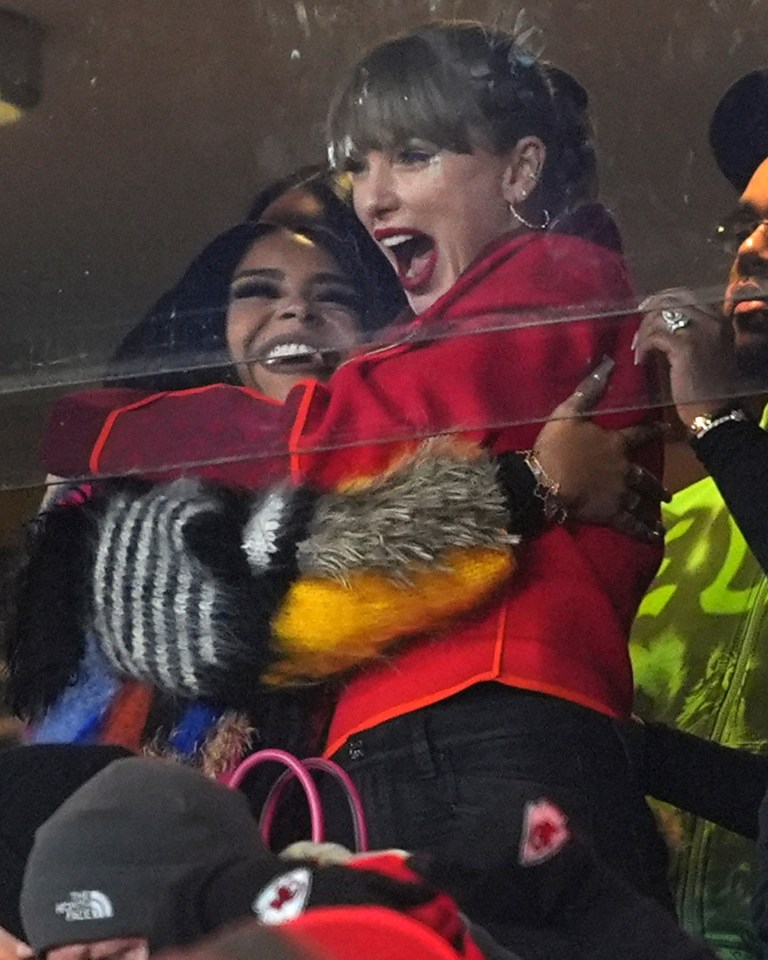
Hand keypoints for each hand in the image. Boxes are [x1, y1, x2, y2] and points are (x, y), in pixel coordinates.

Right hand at [533, 357, 668, 540]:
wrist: (545, 479)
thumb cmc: (555, 446)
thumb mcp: (569, 413)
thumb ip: (588, 392)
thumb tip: (607, 366)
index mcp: (615, 444)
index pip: (639, 434)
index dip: (653, 431)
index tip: (666, 428)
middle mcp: (623, 468)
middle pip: (645, 477)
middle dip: (656, 485)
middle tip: (667, 494)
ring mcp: (619, 493)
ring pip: (641, 501)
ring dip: (652, 507)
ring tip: (661, 513)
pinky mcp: (610, 513)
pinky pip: (630, 523)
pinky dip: (642, 530)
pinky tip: (652, 535)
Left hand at [632, 288, 739, 423]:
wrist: (715, 410)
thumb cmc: (709, 387)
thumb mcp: (707, 351)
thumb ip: (692, 333)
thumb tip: (661, 324)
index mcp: (719, 320)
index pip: (685, 296)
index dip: (662, 301)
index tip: (647, 311)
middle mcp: (711, 320)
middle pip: (670, 301)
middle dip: (649, 312)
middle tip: (637, 328)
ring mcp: (699, 331)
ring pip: (659, 318)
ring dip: (643, 332)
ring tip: (637, 348)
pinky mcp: (684, 346)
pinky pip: (654, 337)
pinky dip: (643, 346)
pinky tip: (641, 359)